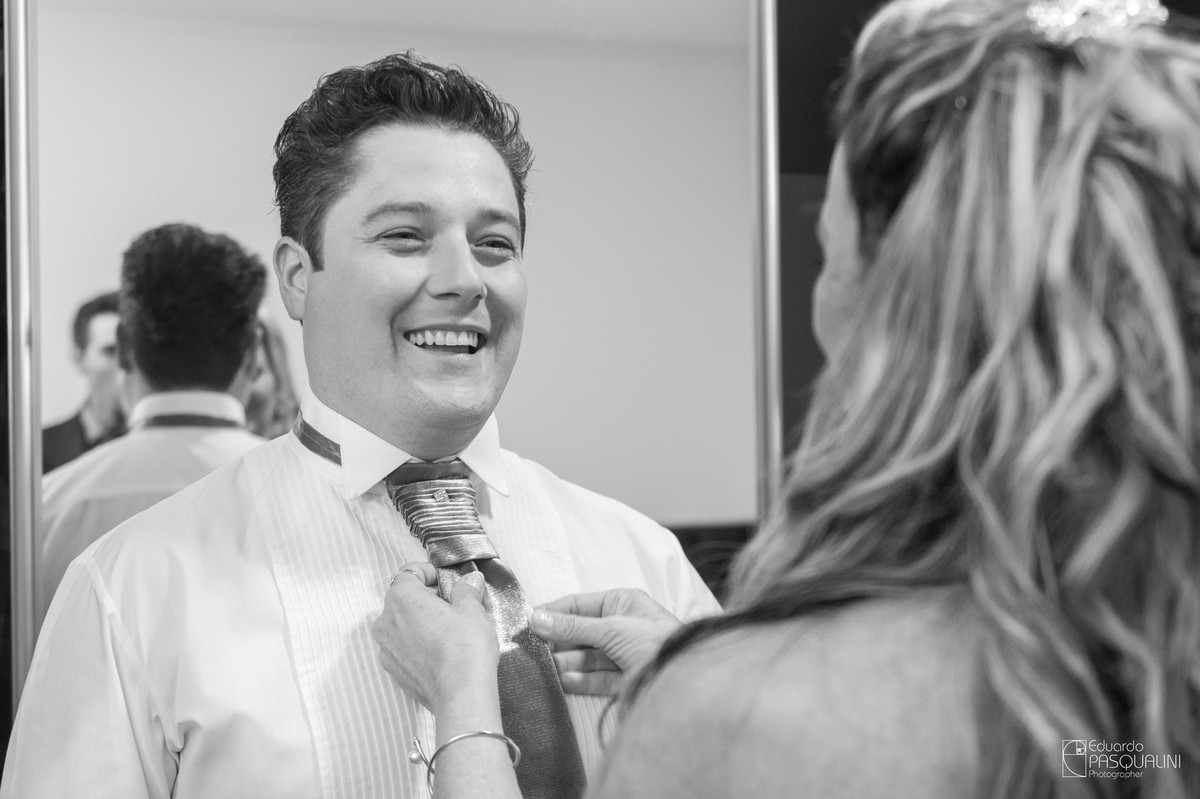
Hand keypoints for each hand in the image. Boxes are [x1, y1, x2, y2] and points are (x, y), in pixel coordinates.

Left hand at [370, 562, 497, 711]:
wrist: (460, 695)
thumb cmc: (465, 648)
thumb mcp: (472, 611)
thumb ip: (466, 591)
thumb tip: (469, 581)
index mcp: (402, 599)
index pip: (408, 573)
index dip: (429, 573)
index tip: (446, 580)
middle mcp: (386, 622)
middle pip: (403, 599)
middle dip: (426, 598)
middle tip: (453, 605)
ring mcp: (386, 649)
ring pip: (402, 625)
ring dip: (420, 622)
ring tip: (448, 630)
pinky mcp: (393, 671)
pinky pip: (403, 648)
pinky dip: (417, 644)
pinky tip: (440, 651)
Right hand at [528, 588, 681, 695]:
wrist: (684, 683)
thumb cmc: (656, 642)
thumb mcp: (612, 629)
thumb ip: (572, 626)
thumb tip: (535, 618)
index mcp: (623, 603)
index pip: (578, 604)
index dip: (553, 612)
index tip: (526, 623)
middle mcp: (622, 626)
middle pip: (579, 632)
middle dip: (558, 642)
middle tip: (531, 650)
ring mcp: (622, 655)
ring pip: (585, 657)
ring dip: (566, 663)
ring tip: (547, 668)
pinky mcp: (623, 681)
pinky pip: (595, 678)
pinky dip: (580, 680)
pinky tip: (564, 681)